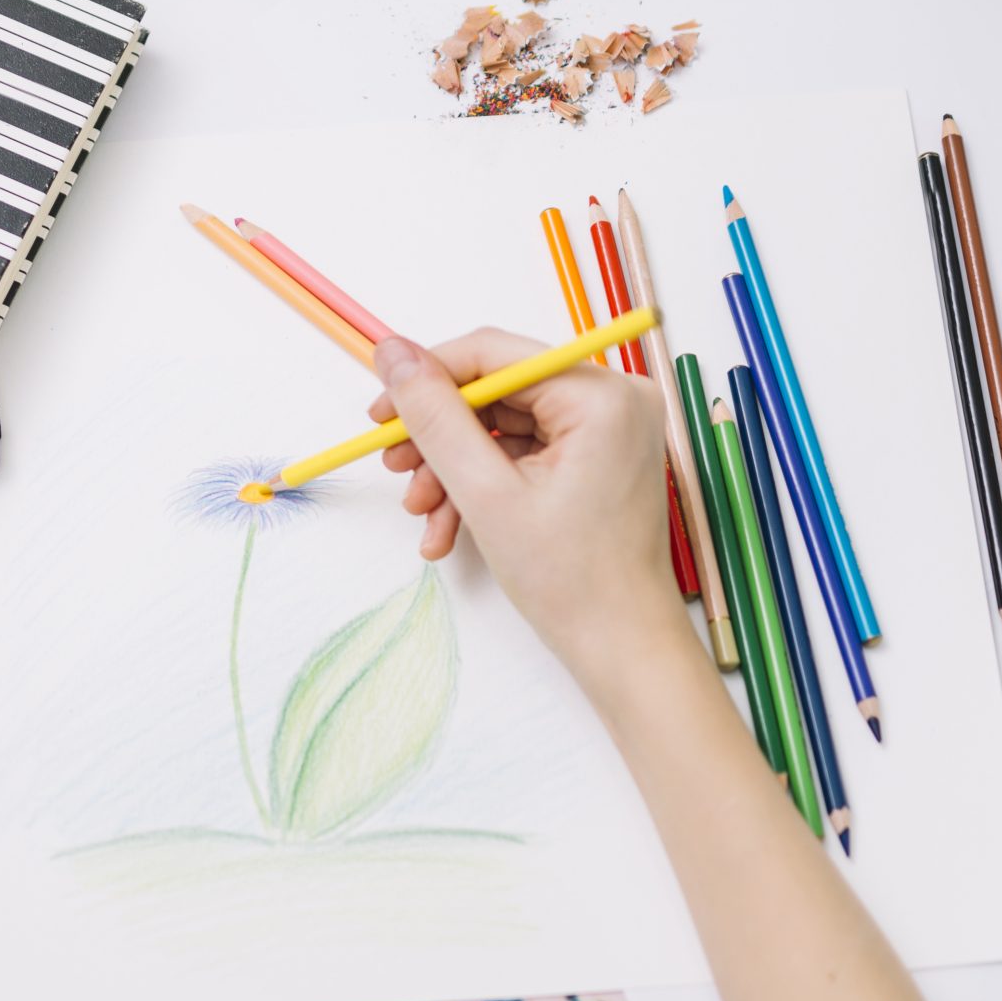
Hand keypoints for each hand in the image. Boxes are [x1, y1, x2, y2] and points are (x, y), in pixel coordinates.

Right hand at [369, 330, 680, 669]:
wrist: (622, 647)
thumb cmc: (573, 580)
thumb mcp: (485, 492)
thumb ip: (435, 417)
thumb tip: (392, 354)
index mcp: (601, 396)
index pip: (493, 354)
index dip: (427, 378)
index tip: (380, 411)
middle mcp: (613, 399)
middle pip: (497, 391)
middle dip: (440, 437)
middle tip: (395, 467)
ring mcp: (607, 429)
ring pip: (503, 426)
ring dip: (453, 468)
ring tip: (423, 513)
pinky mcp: (596, 456)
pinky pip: (523, 453)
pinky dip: (482, 484)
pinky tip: (449, 526)